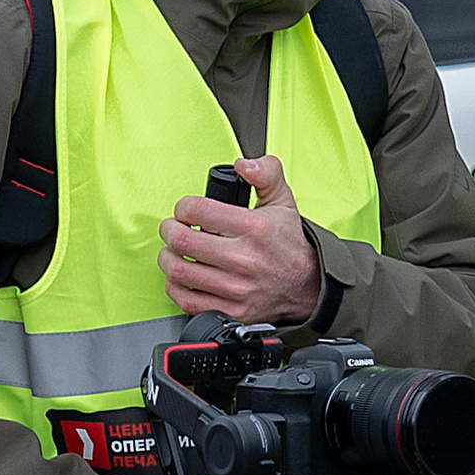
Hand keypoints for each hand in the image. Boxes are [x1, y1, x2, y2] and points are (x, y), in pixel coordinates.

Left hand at [158, 154, 323, 329]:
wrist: (306, 285)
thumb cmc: (288, 243)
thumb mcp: (282, 200)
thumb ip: (265, 172)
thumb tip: (244, 164)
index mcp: (254, 228)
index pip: (196, 210)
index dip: (183, 207)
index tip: (186, 211)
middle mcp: (243, 259)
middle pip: (181, 240)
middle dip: (169, 229)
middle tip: (172, 228)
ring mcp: (236, 288)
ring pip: (178, 270)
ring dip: (168, 257)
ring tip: (175, 252)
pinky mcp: (231, 310)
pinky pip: (186, 300)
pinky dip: (175, 286)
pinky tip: (182, 276)